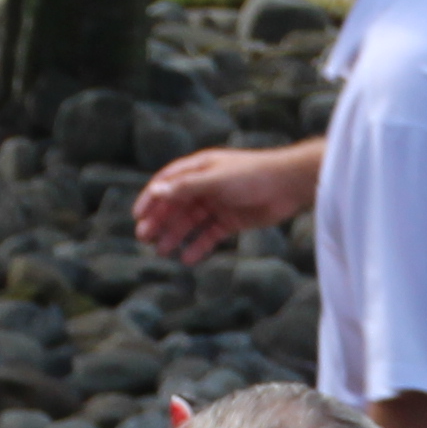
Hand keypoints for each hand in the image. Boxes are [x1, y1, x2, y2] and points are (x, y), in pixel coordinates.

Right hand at [132, 138, 321, 261]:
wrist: (288, 185)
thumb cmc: (251, 175)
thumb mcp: (215, 180)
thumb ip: (186, 187)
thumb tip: (156, 191)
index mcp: (198, 168)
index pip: (167, 183)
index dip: (151, 198)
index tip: (138, 216)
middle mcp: (205, 185)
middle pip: (176, 205)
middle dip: (160, 221)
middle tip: (145, 239)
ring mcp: (218, 203)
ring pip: (191, 222)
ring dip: (176, 235)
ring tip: (162, 251)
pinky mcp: (231, 220)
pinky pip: (209, 235)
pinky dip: (199, 246)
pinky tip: (188, 259)